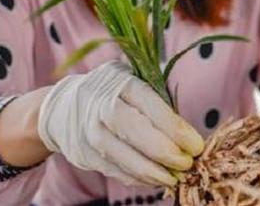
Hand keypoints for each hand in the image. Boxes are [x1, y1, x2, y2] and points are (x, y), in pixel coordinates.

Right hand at [37, 60, 203, 186]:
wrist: (63, 106)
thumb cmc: (113, 92)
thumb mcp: (133, 81)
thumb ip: (158, 100)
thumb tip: (188, 134)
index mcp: (120, 82)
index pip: (151, 105)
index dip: (175, 128)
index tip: (196, 145)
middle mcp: (100, 105)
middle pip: (136, 132)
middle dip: (166, 152)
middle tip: (188, 164)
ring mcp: (89, 131)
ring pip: (125, 157)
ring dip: (154, 172)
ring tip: (176, 177)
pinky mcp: (83, 155)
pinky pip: (115, 171)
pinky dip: (138, 178)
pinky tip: (156, 179)